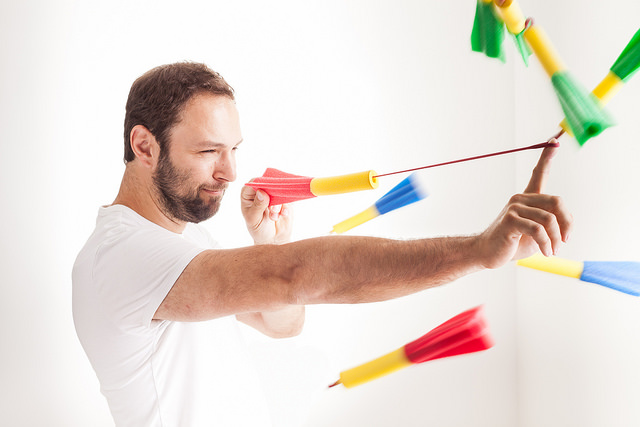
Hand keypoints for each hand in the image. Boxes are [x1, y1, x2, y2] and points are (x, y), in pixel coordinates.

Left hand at [241, 185, 292, 244]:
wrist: (272, 238)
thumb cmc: (258, 228)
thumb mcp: (254, 219)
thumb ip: (257, 206)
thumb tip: (261, 192)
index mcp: (248, 194)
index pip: (254, 182)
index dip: (262, 185)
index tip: (267, 194)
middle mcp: (261, 191)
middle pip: (269, 183)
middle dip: (272, 195)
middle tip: (273, 209)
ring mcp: (273, 194)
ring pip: (279, 190)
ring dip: (279, 204)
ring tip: (274, 217)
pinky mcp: (285, 199)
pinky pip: (288, 197)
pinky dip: (286, 207)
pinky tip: (283, 215)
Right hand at [477, 139, 572, 268]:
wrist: (487, 253)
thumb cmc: (512, 244)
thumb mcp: (537, 233)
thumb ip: (551, 223)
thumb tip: (568, 223)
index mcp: (527, 199)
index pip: (538, 173)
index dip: (547, 157)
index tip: (555, 141)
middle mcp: (520, 198)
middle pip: (556, 201)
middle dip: (567, 223)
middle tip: (565, 240)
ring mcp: (514, 207)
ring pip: (549, 219)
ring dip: (556, 239)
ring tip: (553, 251)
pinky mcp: (510, 220)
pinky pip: (538, 230)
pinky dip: (546, 243)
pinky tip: (546, 252)